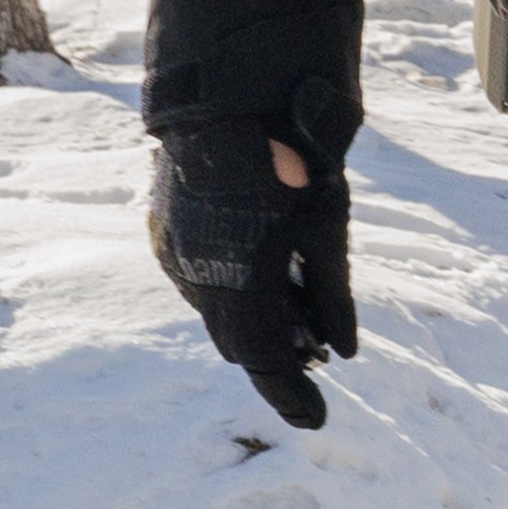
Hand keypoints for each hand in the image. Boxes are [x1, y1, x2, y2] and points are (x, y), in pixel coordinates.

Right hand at [147, 116, 355, 428]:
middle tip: (317, 359)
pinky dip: (235, 288)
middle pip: (238, 338)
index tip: (317, 421)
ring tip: (302, 316)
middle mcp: (194, 275)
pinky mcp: (166, 226)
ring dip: (256, 319)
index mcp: (237, 282)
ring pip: (216, 308)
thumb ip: (332, 293)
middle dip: (277, 353)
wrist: (236, 87)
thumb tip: (341, 352)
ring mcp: (173, 250)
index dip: (291, 395)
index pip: (264, 361)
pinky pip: (201, 277)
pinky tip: (268, 273)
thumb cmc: (294, 155)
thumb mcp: (327, 225)